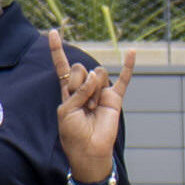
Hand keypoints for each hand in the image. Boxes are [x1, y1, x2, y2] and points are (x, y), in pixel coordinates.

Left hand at [51, 28, 133, 184]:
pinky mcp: (114, 98)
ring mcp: (100, 92)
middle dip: (79, 84)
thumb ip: (78, 91)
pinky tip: (132, 52)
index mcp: (68, 91)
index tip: (52, 33)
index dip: (56, 50)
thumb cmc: (73, 134)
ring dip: (93, 91)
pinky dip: (128, 66)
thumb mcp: (67, 111)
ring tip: (93, 108)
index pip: (62, 67)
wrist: (90, 151)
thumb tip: (96, 75)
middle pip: (80, 69)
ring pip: (97, 74)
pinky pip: (123, 79)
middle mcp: (84, 89)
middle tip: (81, 103)